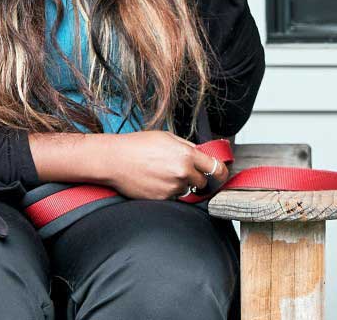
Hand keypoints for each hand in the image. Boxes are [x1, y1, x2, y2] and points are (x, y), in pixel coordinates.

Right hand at [103, 130, 229, 199]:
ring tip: (162, 173)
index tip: (222, 174)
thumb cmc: (137, 145)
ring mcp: (172, 188)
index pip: (215, 167)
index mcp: (186, 155)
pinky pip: (173, 197)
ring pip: (186, 190)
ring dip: (180, 184)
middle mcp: (182, 173)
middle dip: (196, 177)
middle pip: (202, 182)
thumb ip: (187, 146)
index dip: (221, 172)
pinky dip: (167, 191)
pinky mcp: (162, 199)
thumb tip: (201, 152)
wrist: (114, 160)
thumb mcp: (167, 137)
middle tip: (182, 171)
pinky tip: (155, 181)